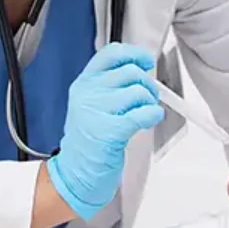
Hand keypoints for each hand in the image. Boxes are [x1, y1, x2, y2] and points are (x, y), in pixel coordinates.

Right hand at [46, 43, 164, 219]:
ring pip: (139, 92)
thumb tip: (140, 70)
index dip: (134, 54)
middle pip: (130, 72)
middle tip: (148, 98)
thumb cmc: (87, 142)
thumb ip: (109, 86)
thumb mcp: (90, 104)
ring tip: (145, 113)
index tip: (146, 61)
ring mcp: (96, 111)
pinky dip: (153, 114)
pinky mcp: (110, 131)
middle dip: (147, 85)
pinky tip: (151, 119)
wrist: (75, 173)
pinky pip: (142, 113)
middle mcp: (87, 93)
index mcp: (83, 83)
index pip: (111, 54)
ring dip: (150, 102)